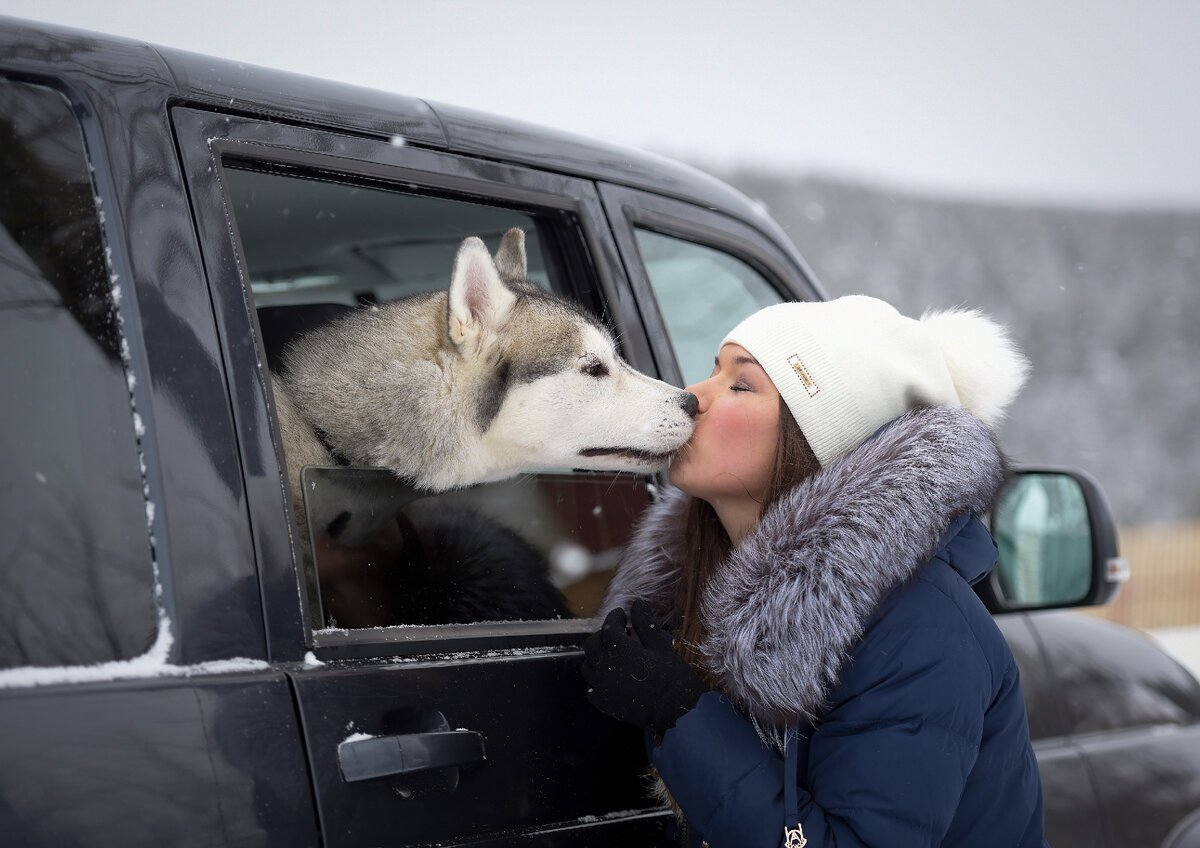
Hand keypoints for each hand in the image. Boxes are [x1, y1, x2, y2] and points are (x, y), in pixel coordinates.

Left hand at [581, 599, 707, 736]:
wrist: (676, 713)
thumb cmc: (672, 677)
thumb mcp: (661, 646)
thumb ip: (645, 624)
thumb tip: (637, 603)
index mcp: (619, 650)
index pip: (609, 627)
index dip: (614, 618)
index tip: (622, 614)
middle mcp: (605, 668)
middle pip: (592, 645)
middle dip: (603, 635)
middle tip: (618, 633)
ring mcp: (602, 688)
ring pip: (588, 665)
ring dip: (597, 656)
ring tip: (613, 654)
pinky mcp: (604, 704)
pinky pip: (591, 687)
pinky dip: (597, 678)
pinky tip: (610, 676)